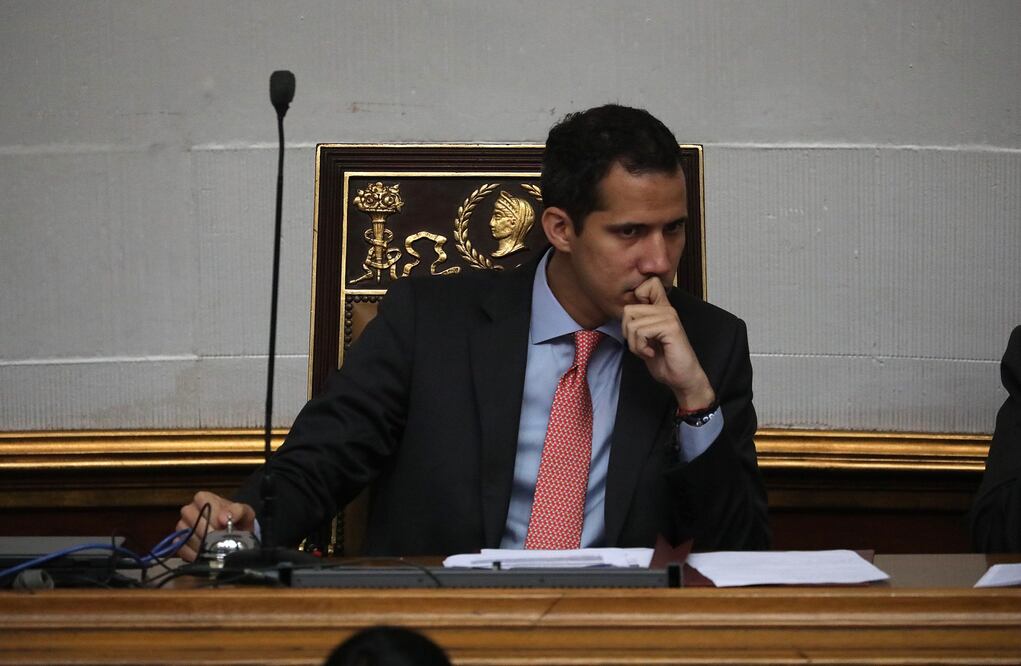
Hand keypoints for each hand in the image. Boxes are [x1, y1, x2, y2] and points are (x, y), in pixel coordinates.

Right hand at [175, 491, 255, 561]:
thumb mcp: (244, 513)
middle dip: (207, 529)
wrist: (235, 537)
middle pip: (191, 516)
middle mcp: (191, 510)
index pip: (202, 500)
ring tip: (215, 548)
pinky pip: (181, 548)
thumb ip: (238, 511)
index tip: (223, 524)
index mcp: (205, 498)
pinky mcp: (180, 543)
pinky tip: (206, 555)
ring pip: (185, 532)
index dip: (213, 513)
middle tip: (219, 538)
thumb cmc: (238, 521)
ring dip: (201, 542)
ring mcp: (183, 527)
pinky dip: (194, 554)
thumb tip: (223, 518)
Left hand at [622, 277, 715, 409]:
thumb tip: (625, 312)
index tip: (639, 323)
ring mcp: (669, 316)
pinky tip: (652, 353)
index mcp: (661, 308)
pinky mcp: (670, 327)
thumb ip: (638, 323)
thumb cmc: (664, 360)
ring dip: (635, 343)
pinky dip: (641, 348)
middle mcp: (666, 309)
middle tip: (642, 345)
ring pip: (632, 323)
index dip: (635, 299)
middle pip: (628, 309)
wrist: (682, 378)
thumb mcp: (646, 338)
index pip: (648, 284)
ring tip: (648, 350)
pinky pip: (641, 332)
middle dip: (628, 333)